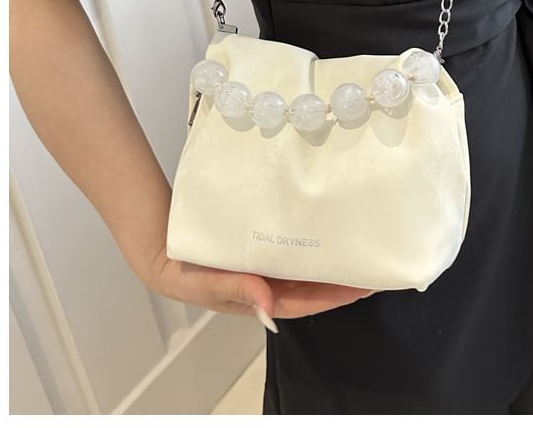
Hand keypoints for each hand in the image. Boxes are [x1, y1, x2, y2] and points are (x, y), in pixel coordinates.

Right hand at [144, 248, 375, 327]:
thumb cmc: (184, 271)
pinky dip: (307, 241)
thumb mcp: (206, 283)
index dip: (336, 296)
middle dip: (341, 278)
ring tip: (355, 244)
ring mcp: (265, 265)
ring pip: (304, 266)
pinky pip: (289, 246)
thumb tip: (270, 305)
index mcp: (260, 298)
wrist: (160, 249)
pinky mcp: (258, 246)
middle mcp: (268, 283)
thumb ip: (237, 290)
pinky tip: (321, 227)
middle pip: (312, 285)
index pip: (307, 301)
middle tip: (371, 261)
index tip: (365, 285)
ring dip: (328, 259)